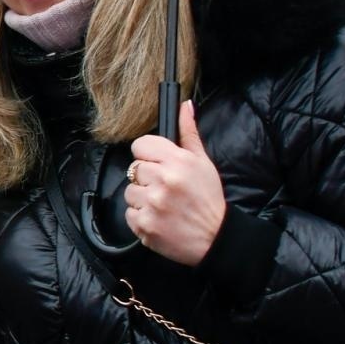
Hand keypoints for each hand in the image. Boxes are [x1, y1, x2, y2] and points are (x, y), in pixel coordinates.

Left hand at [125, 100, 226, 265]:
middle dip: (147, 178)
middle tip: (166, 188)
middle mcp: (162, 181)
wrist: (214, 238)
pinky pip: (129, 213)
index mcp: (177, 162)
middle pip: (134, 168)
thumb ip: (189, 133)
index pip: (140, 145)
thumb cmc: (208, 199)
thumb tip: (184, 105)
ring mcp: (151, 204)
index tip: (157, 163)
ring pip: (129, 191)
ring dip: (142, 198)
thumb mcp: (203, 162)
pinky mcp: (143, 224)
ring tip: (163, 204)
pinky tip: (159, 217)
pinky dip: (141, 216)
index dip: (148, 154)